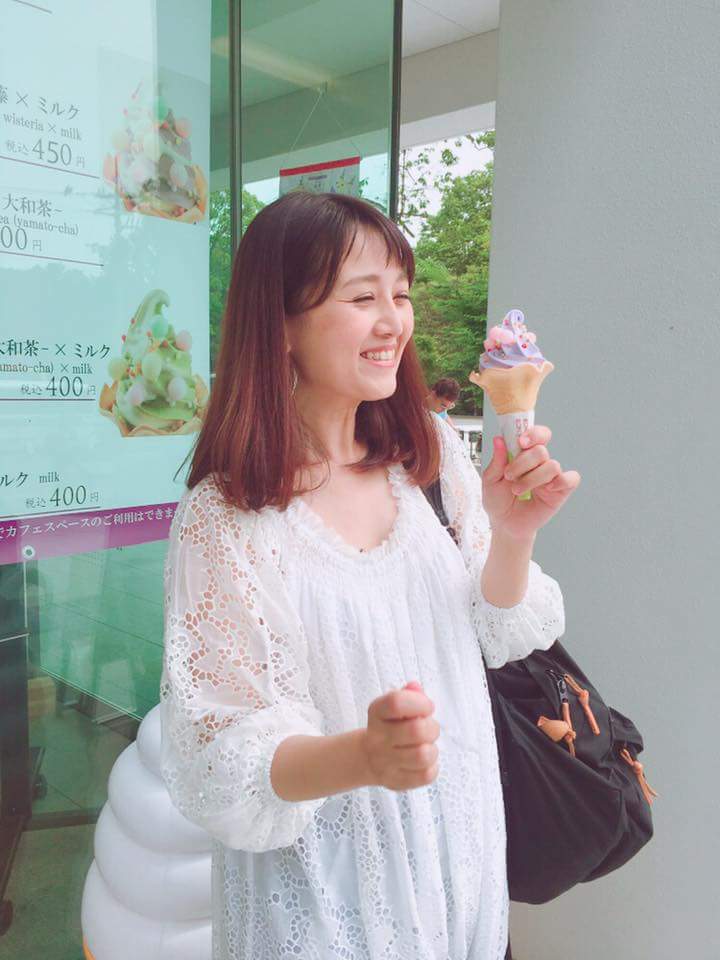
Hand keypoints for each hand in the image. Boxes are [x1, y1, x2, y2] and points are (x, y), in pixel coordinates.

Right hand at [363, 681, 439, 790]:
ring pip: (423, 756)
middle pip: (416, 731)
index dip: (419, 702)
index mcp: (377, 713)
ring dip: (432, 749)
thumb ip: (408, 694)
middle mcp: (377, 738)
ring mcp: (385, 762)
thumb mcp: (393, 706)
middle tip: (429, 728)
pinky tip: (424, 762)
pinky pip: (426, 775)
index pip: (396, 702)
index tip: (427, 707)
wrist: (368, 757)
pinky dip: (432, 767)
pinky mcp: (395, 781)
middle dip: (432, 727)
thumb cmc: (390, 726)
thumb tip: (416, 688)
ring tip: (426, 746)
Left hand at [481, 425, 580, 541]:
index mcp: (525, 455)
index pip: (538, 435)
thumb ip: (496, 461)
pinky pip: (571, 479)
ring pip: (552, 465)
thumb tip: (498, 439)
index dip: (533, 434)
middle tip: (509, 475)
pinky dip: (560, 481)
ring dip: (532, 478)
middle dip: (522, 462)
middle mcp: (540, 463)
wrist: (504, 524)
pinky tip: (545, 490)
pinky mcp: (560, 492)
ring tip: (517, 490)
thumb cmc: (498, 501)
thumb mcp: (490, 480)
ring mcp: (551, 477)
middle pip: (541, 450)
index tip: (521, 441)